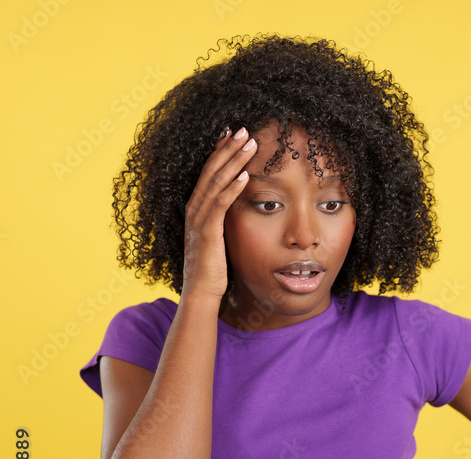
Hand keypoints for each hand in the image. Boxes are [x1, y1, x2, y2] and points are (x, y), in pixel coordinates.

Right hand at [181, 126, 257, 301]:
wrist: (202, 292)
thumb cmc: (214, 266)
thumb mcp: (220, 235)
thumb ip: (225, 217)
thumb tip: (240, 204)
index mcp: (196, 207)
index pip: (208, 172)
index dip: (220, 151)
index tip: (233, 133)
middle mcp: (194, 208)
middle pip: (211, 170)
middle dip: (228, 148)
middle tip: (245, 129)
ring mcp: (199, 219)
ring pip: (217, 182)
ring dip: (234, 161)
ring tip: (250, 144)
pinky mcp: (208, 232)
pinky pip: (220, 205)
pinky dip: (233, 188)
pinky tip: (246, 175)